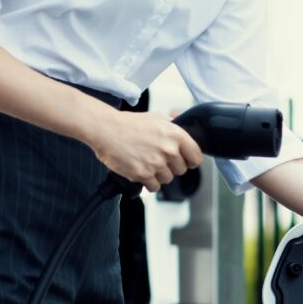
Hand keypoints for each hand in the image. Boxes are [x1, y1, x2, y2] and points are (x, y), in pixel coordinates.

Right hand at [89, 109, 204, 192]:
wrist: (106, 130)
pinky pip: (154, 187)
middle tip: (159, 159)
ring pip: (167, 179)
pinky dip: (148, 183)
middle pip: (181, 170)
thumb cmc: (129, 123)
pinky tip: (141, 172)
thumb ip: (173, 123)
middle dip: (172, 166)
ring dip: (159, 175)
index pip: (196, 157)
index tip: (186, 161)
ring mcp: (156, 164)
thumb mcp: (157, 117)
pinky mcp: (143, 174)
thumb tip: (183, 125)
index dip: (191, 160)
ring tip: (147, 163)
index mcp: (176, 135)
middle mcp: (169, 150)